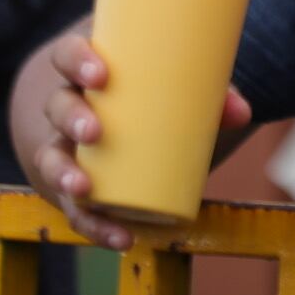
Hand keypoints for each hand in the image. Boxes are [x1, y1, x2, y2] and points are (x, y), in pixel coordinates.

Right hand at [28, 35, 251, 251]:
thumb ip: (212, 96)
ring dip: (64, 175)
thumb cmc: (153, 97)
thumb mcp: (178, 89)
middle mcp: (69, 108)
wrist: (123, 127)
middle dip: (72, 119)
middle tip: (93, 131)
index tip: (100, 75)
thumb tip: (241, 113)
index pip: (66, 55)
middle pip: (57, 107)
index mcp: (88, 73)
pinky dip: (97, 226)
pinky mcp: (80, 187)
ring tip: (83, 188)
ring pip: (52, 159)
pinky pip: (79, 208)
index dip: (76, 61)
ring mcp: (68, 149)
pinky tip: (121, 238)